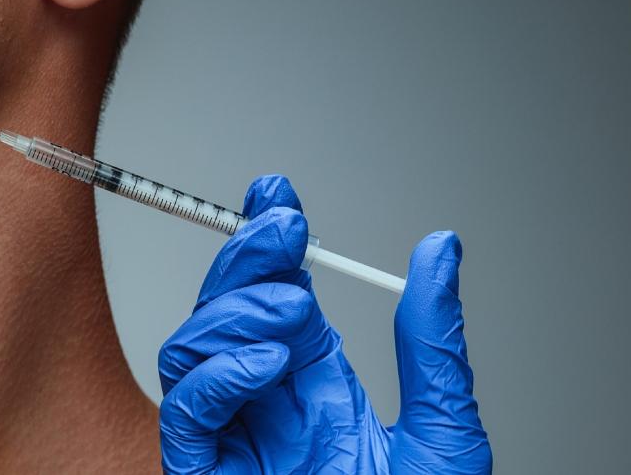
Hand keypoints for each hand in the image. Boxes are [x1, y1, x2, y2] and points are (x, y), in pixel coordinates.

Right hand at [158, 175, 490, 473]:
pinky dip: (215, 378)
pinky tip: (263, 362)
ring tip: (292, 312)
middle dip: (246, 258)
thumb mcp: (444, 432)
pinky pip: (186, 417)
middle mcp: (268, 403)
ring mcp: (234, 438)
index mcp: (317, 385)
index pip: (277, 294)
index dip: (270, 241)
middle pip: (226, 310)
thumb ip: (432, 343)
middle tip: (285, 227)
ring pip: (191, 349)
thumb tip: (441, 251)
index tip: (279, 192)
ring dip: (234, 312)